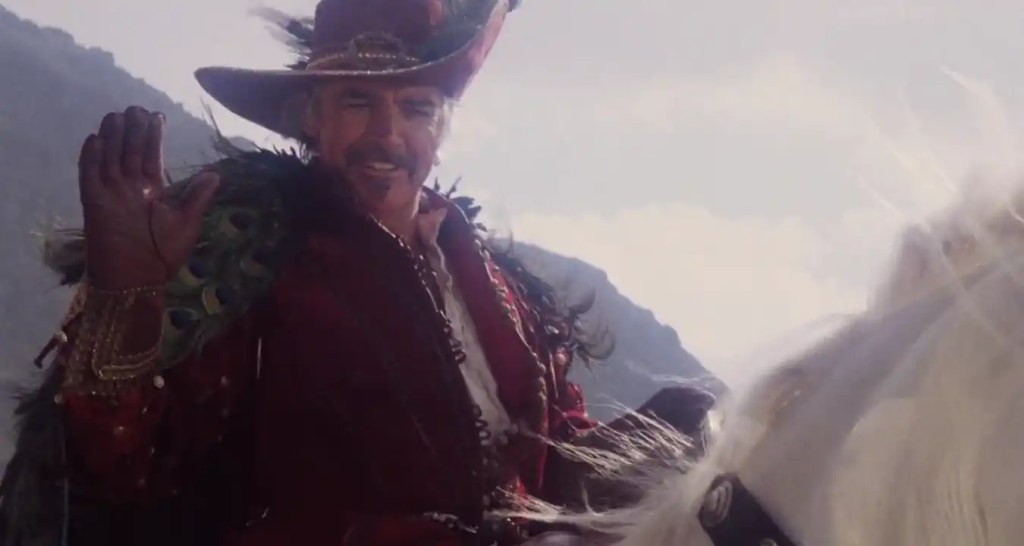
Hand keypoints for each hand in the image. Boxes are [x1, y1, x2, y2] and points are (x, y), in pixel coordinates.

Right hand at [79, 106, 218, 288]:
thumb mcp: (187, 222)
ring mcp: (110, 193)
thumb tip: (215, 174)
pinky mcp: (93, 203)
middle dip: (133, 130)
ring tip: (117, 115)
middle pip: (129, 151)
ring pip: (109, 157)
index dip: (153, 136)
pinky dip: (91, 158)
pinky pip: (89, 177)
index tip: (157, 115)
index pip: (151, 155)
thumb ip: (197, 197)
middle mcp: (130, 187)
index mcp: (152, 189)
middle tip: (136, 108)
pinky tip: (95, 139)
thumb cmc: (163, 253)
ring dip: (112, 137)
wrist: (138, 278)